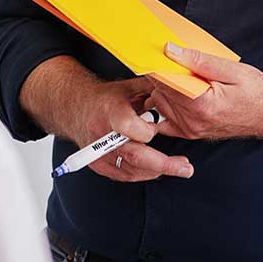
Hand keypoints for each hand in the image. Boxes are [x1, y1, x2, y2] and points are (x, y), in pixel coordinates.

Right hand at [52, 72, 192, 182]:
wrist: (76, 109)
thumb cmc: (107, 97)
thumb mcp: (130, 87)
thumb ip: (154, 89)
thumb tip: (180, 89)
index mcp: (110, 111)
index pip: (128, 126)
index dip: (147, 131)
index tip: (157, 127)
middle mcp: (102, 134)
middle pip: (134, 155)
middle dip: (164, 164)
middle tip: (186, 168)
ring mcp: (98, 153)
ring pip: (131, 169)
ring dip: (157, 170)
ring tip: (179, 167)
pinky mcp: (98, 165)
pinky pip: (124, 175)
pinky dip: (143, 173)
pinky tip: (157, 169)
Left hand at [145, 43, 262, 141]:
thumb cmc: (258, 93)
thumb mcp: (231, 69)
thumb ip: (198, 60)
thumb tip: (171, 50)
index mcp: (201, 105)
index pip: (164, 82)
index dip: (156, 65)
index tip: (150, 53)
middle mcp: (193, 122)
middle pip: (159, 93)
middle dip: (162, 75)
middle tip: (172, 61)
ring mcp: (191, 130)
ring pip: (160, 104)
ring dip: (164, 89)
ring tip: (181, 76)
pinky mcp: (192, 133)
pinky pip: (166, 119)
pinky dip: (167, 105)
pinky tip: (178, 94)